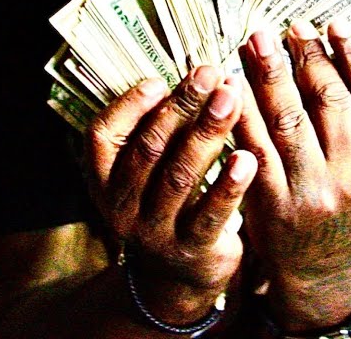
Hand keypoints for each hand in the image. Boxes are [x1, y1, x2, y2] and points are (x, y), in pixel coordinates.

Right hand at [86, 65, 257, 323]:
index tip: (161, 79)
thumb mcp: (147, 172)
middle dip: (181, 107)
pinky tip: (248, 157)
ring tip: (230, 99)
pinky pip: (210, 214)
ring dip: (206, 133)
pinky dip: (229, 184)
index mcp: (104, 179)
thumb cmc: (168, 203)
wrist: (179, 276)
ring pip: (179, 176)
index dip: (129, 106)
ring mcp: (155, 231)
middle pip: (148, 148)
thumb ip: (158, 129)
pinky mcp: (191, 249)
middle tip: (211, 74)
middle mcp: (122, 206)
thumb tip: (193, 75)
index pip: (102, 135)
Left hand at [233, 18, 350, 330]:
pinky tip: (231, 85)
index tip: (331, 23)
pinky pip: (254, 146)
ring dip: (269, 74)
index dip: (350, 54)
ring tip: (255, 42)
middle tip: (285, 25)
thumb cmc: (344, 213)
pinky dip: (242, 111)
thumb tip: (337, 57)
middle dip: (305, 56)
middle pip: (327, 100)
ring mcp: (311, 190)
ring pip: (289, 118)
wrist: (324, 276)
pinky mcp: (273, 202)